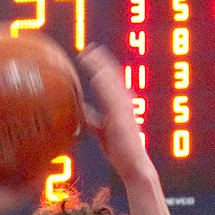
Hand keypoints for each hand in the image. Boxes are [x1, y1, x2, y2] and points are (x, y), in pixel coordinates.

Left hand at [79, 44, 155, 187]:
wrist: (133, 165)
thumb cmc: (120, 151)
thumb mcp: (102, 132)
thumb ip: (93, 119)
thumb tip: (81, 111)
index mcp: (120, 105)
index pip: (110, 81)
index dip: (101, 67)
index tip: (89, 56)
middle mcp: (124, 102)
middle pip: (113, 76)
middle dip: (102, 61)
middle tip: (89, 48)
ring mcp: (125, 107)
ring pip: (114, 81)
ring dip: (103, 66)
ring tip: (91, 54)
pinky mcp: (123, 115)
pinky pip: (113, 95)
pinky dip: (105, 83)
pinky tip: (96, 74)